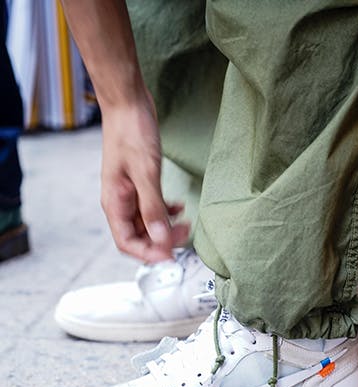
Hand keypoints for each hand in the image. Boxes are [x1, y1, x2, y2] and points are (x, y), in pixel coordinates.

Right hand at [100, 94, 189, 261]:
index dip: (148, 254)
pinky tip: (179, 207)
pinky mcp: (140, 184)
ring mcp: (130, 194)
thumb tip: (160, 238)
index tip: (170, 256)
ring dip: (166, 228)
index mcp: (114, 203)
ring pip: (147, 224)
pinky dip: (166, 212)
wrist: (127, 103)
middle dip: (161, 241)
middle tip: (184, 237)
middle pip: (139, 236)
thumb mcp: (145, 173)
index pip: (127, 243)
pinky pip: (152, 208)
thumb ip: (153, 208)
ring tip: (185, 224)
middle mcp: (120, 202)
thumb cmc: (130, 132)